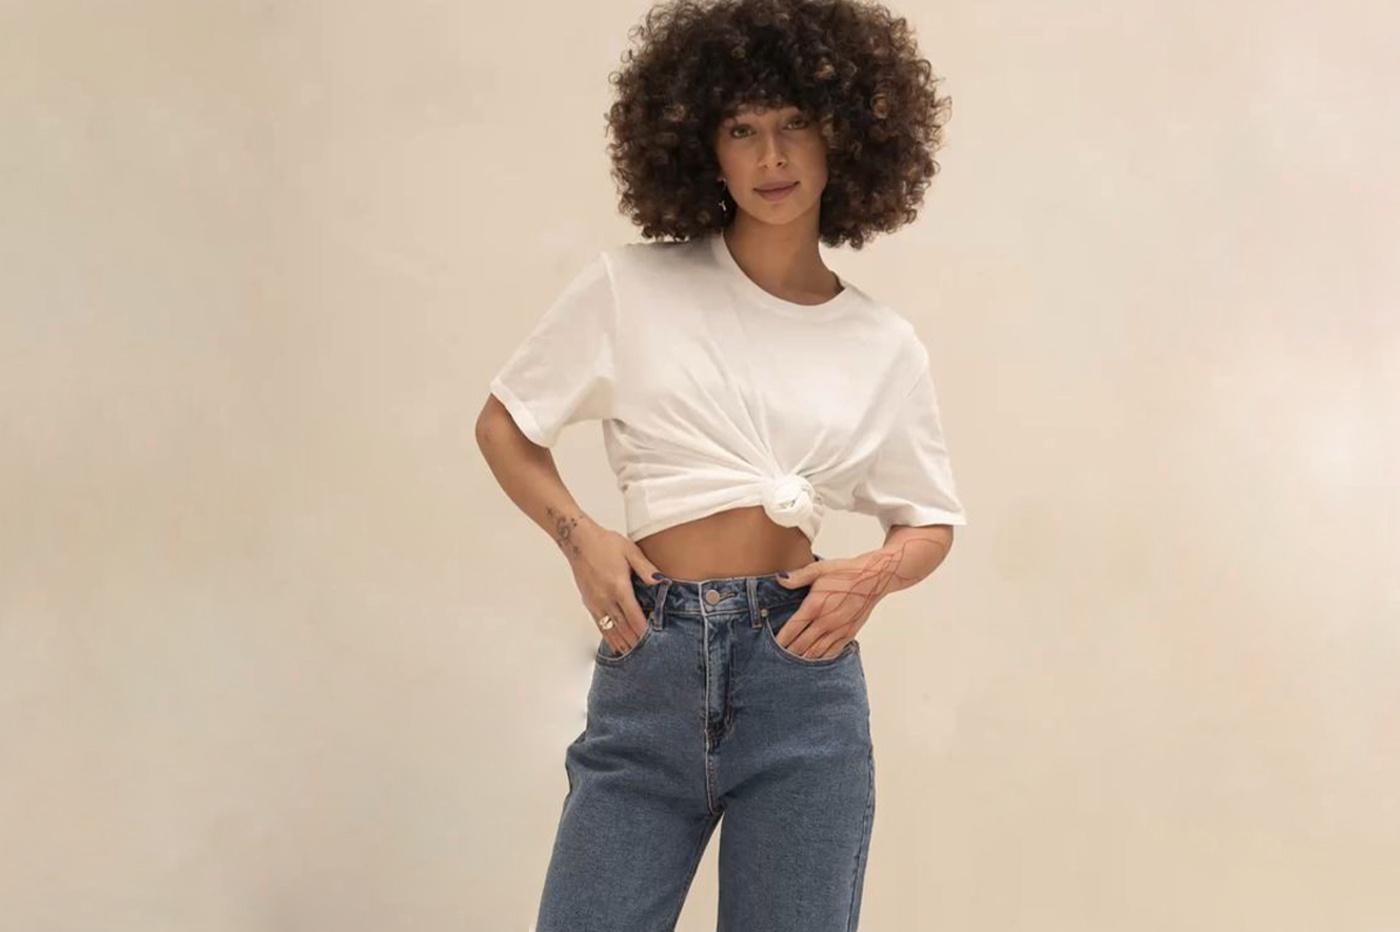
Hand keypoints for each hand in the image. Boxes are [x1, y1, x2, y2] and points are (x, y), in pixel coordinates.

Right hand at [568, 520, 664, 655]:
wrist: (579, 541)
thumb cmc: (605, 543)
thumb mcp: (630, 551)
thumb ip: (646, 569)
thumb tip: (661, 581)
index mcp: (618, 586)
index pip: (634, 615)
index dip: (644, 629)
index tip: (654, 639)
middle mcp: (605, 598)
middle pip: (623, 626)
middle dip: (636, 640)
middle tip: (648, 652)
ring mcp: (595, 603)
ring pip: (611, 629)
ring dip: (623, 643)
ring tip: (635, 655)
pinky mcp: (589, 603)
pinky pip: (600, 626)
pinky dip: (609, 637)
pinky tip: (616, 645)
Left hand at [772, 552, 893, 658]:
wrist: (874, 578)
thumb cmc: (846, 572)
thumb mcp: (819, 569)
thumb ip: (798, 576)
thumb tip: (779, 578)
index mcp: (815, 606)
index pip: (792, 629)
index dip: (780, 640)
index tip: (770, 646)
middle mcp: (826, 622)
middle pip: (801, 645)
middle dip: (787, 654)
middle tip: (776, 660)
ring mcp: (839, 630)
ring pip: (816, 652)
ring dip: (803, 659)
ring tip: (791, 665)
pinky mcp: (849, 633)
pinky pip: (833, 652)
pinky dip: (821, 659)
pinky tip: (813, 661)